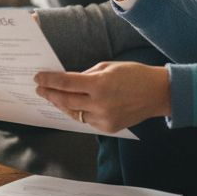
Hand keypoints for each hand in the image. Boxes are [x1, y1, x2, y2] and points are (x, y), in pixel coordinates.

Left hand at [34, 61, 170, 133]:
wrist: (157, 93)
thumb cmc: (134, 75)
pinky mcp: (108, 128)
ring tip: (53, 97)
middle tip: (40, 88)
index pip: (66, 83)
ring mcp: (104, 119)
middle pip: (65, 101)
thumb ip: (87, 75)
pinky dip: (79, 113)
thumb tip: (69, 81)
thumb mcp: (108, 67)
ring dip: (62, 105)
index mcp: (99, 85)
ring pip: (74, 114)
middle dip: (50, 94)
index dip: (49, 80)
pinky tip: (73, 106)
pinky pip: (87, 121)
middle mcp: (100, 104)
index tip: (38, 78)